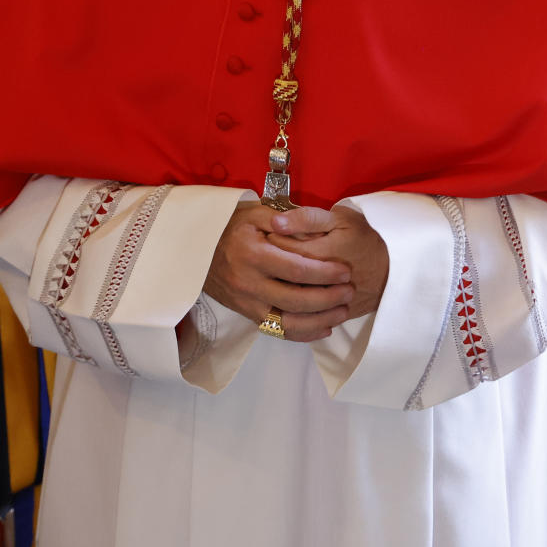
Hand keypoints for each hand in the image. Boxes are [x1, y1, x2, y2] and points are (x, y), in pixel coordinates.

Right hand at [204, 201, 354, 341]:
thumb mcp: (253, 213)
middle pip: (296, 299)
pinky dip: (302, 334)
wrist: (196, 250)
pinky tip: (323, 328)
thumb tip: (310, 228)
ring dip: (319, 320)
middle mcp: (249, 283)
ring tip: (343, 312)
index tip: (345, 271)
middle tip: (350, 292)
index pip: (296, 269)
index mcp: (253, 255)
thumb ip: (283, 219)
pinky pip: (277, 331)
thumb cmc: (231, 227)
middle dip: (328, 298)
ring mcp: (247, 303)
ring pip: (288, 322)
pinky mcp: (247, 315)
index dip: (324, 272)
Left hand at [267, 205, 389, 321]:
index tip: (265, 235)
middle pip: (286, 280)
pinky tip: (287, 300)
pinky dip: (296, 312)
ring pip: (295, 304)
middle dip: (272, 269)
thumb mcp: (341, 218)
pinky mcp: (338, 315)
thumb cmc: (366, 235)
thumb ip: (307, 218)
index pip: (284, 252)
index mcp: (325, 254)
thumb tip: (276, 222)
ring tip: (275, 277)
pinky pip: (310, 320)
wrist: (397, 263)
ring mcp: (333, 302)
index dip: (270, 243)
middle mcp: (327, 282)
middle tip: (265, 257)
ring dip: (280, 292)